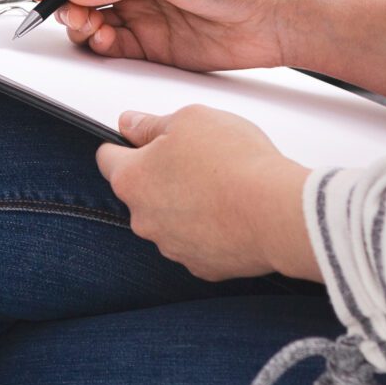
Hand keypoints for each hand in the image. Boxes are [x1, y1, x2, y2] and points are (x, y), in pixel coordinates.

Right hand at [26, 0, 293, 73]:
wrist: (278, 16)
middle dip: (66, 1)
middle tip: (65, 13)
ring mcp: (143, 14)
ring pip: (93, 20)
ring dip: (81, 24)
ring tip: (86, 28)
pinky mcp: (152, 46)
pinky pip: (113, 46)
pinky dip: (100, 45)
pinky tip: (103, 42)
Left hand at [94, 107, 314, 281]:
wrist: (278, 213)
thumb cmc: (236, 164)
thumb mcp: (190, 118)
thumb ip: (151, 123)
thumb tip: (131, 124)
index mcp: (131, 180)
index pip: (107, 158)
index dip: (125, 144)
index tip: (142, 139)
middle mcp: (144, 219)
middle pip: (141, 192)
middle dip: (160, 176)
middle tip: (195, 160)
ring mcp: (171, 247)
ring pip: (169, 219)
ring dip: (184, 204)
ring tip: (219, 188)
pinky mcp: (201, 266)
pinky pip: (196, 242)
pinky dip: (208, 229)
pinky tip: (230, 214)